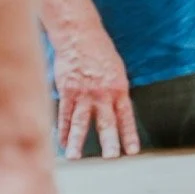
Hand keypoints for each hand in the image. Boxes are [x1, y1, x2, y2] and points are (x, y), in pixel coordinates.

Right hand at [54, 33, 138, 159]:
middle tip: (110, 157)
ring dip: (77, 141)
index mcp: (119, 88)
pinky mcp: (66, 91)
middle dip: (109, 141)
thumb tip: (117, 111)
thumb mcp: (117, 70)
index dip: (129, 134)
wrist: (80, 36)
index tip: (132, 151)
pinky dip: (62, 129)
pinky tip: (61, 141)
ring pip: (81, 121)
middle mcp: (102, 93)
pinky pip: (65, 114)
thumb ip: (116, 92)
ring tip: (75, 157)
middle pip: (106, 121)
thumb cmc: (100, 52)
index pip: (126, 116)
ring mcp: (83, 93)